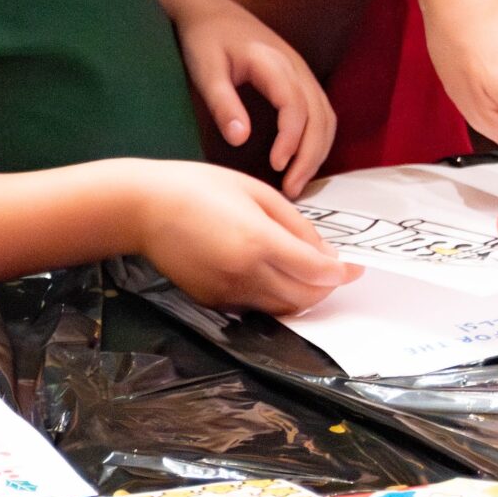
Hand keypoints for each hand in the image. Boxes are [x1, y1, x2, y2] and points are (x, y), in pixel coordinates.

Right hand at [131, 160, 354, 313]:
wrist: (141, 208)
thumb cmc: (197, 187)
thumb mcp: (255, 191)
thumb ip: (295, 225)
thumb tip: (324, 254)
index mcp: (259, 241)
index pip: (317, 271)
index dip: (342, 273)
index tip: (356, 268)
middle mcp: (245, 273)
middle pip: (304, 298)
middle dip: (325, 288)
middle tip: (332, 272)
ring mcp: (226, 292)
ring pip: (281, 309)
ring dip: (300, 296)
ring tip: (303, 275)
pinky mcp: (211, 301)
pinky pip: (254, 307)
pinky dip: (271, 297)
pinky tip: (269, 275)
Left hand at [154, 0, 334, 195]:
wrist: (208, 10)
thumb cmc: (203, 39)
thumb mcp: (205, 70)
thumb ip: (223, 103)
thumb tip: (240, 140)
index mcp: (273, 62)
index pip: (295, 106)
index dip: (291, 139)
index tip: (276, 166)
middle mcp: (296, 66)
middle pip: (320, 116)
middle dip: (310, 156)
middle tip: (291, 190)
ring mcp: (302, 72)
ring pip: (326, 117)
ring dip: (318, 152)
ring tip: (296, 183)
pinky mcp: (299, 79)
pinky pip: (321, 113)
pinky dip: (317, 140)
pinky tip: (299, 162)